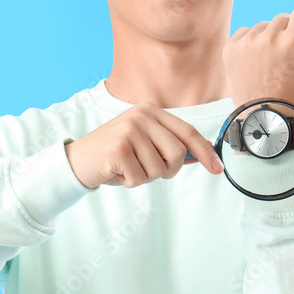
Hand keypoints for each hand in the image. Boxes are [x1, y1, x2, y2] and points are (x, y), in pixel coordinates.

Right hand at [64, 102, 223, 189]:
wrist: (77, 161)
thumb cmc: (114, 155)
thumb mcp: (144, 143)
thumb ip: (170, 146)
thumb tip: (202, 156)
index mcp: (151, 111)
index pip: (188, 132)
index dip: (205, 152)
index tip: (216, 168)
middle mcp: (141, 116)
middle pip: (177, 154)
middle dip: (167, 171)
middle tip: (148, 171)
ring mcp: (129, 130)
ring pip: (159, 169)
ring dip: (145, 177)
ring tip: (128, 168)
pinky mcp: (119, 148)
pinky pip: (140, 178)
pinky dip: (130, 182)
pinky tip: (117, 172)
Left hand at [222, 6, 293, 116]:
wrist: (268, 121)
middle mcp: (268, 37)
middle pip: (283, 19)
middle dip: (289, 34)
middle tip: (289, 60)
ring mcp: (247, 43)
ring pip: (264, 27)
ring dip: (270, 39)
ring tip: (273, 65)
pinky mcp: (230, 49)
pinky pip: (246, 33)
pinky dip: (253, 44)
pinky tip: (258, 64)